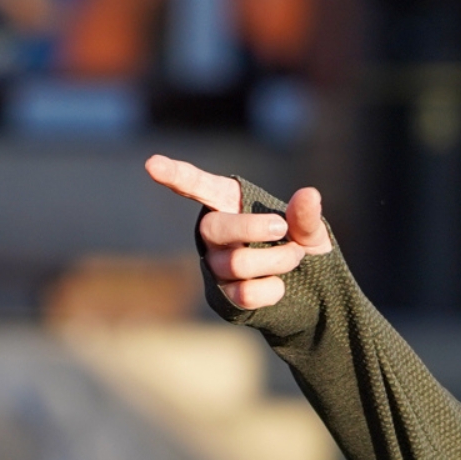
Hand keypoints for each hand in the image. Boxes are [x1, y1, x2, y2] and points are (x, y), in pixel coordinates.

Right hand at [145, 154, 332, 309]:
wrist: (308, 293)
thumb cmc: (299, 247)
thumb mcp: (308, 228)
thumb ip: (305, 215)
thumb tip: (309, 195)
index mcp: (230, 204)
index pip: (197, 186)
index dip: (174, 174)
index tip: (151, 163)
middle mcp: (214, 234)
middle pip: (215, 228)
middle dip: (252, 228)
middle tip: (281, 227)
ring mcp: (215, 265)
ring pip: (238, 263)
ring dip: (277, 260)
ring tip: (295, 257)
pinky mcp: (223, 296)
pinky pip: (245, 294)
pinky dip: (273, 289)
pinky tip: (281, 285)